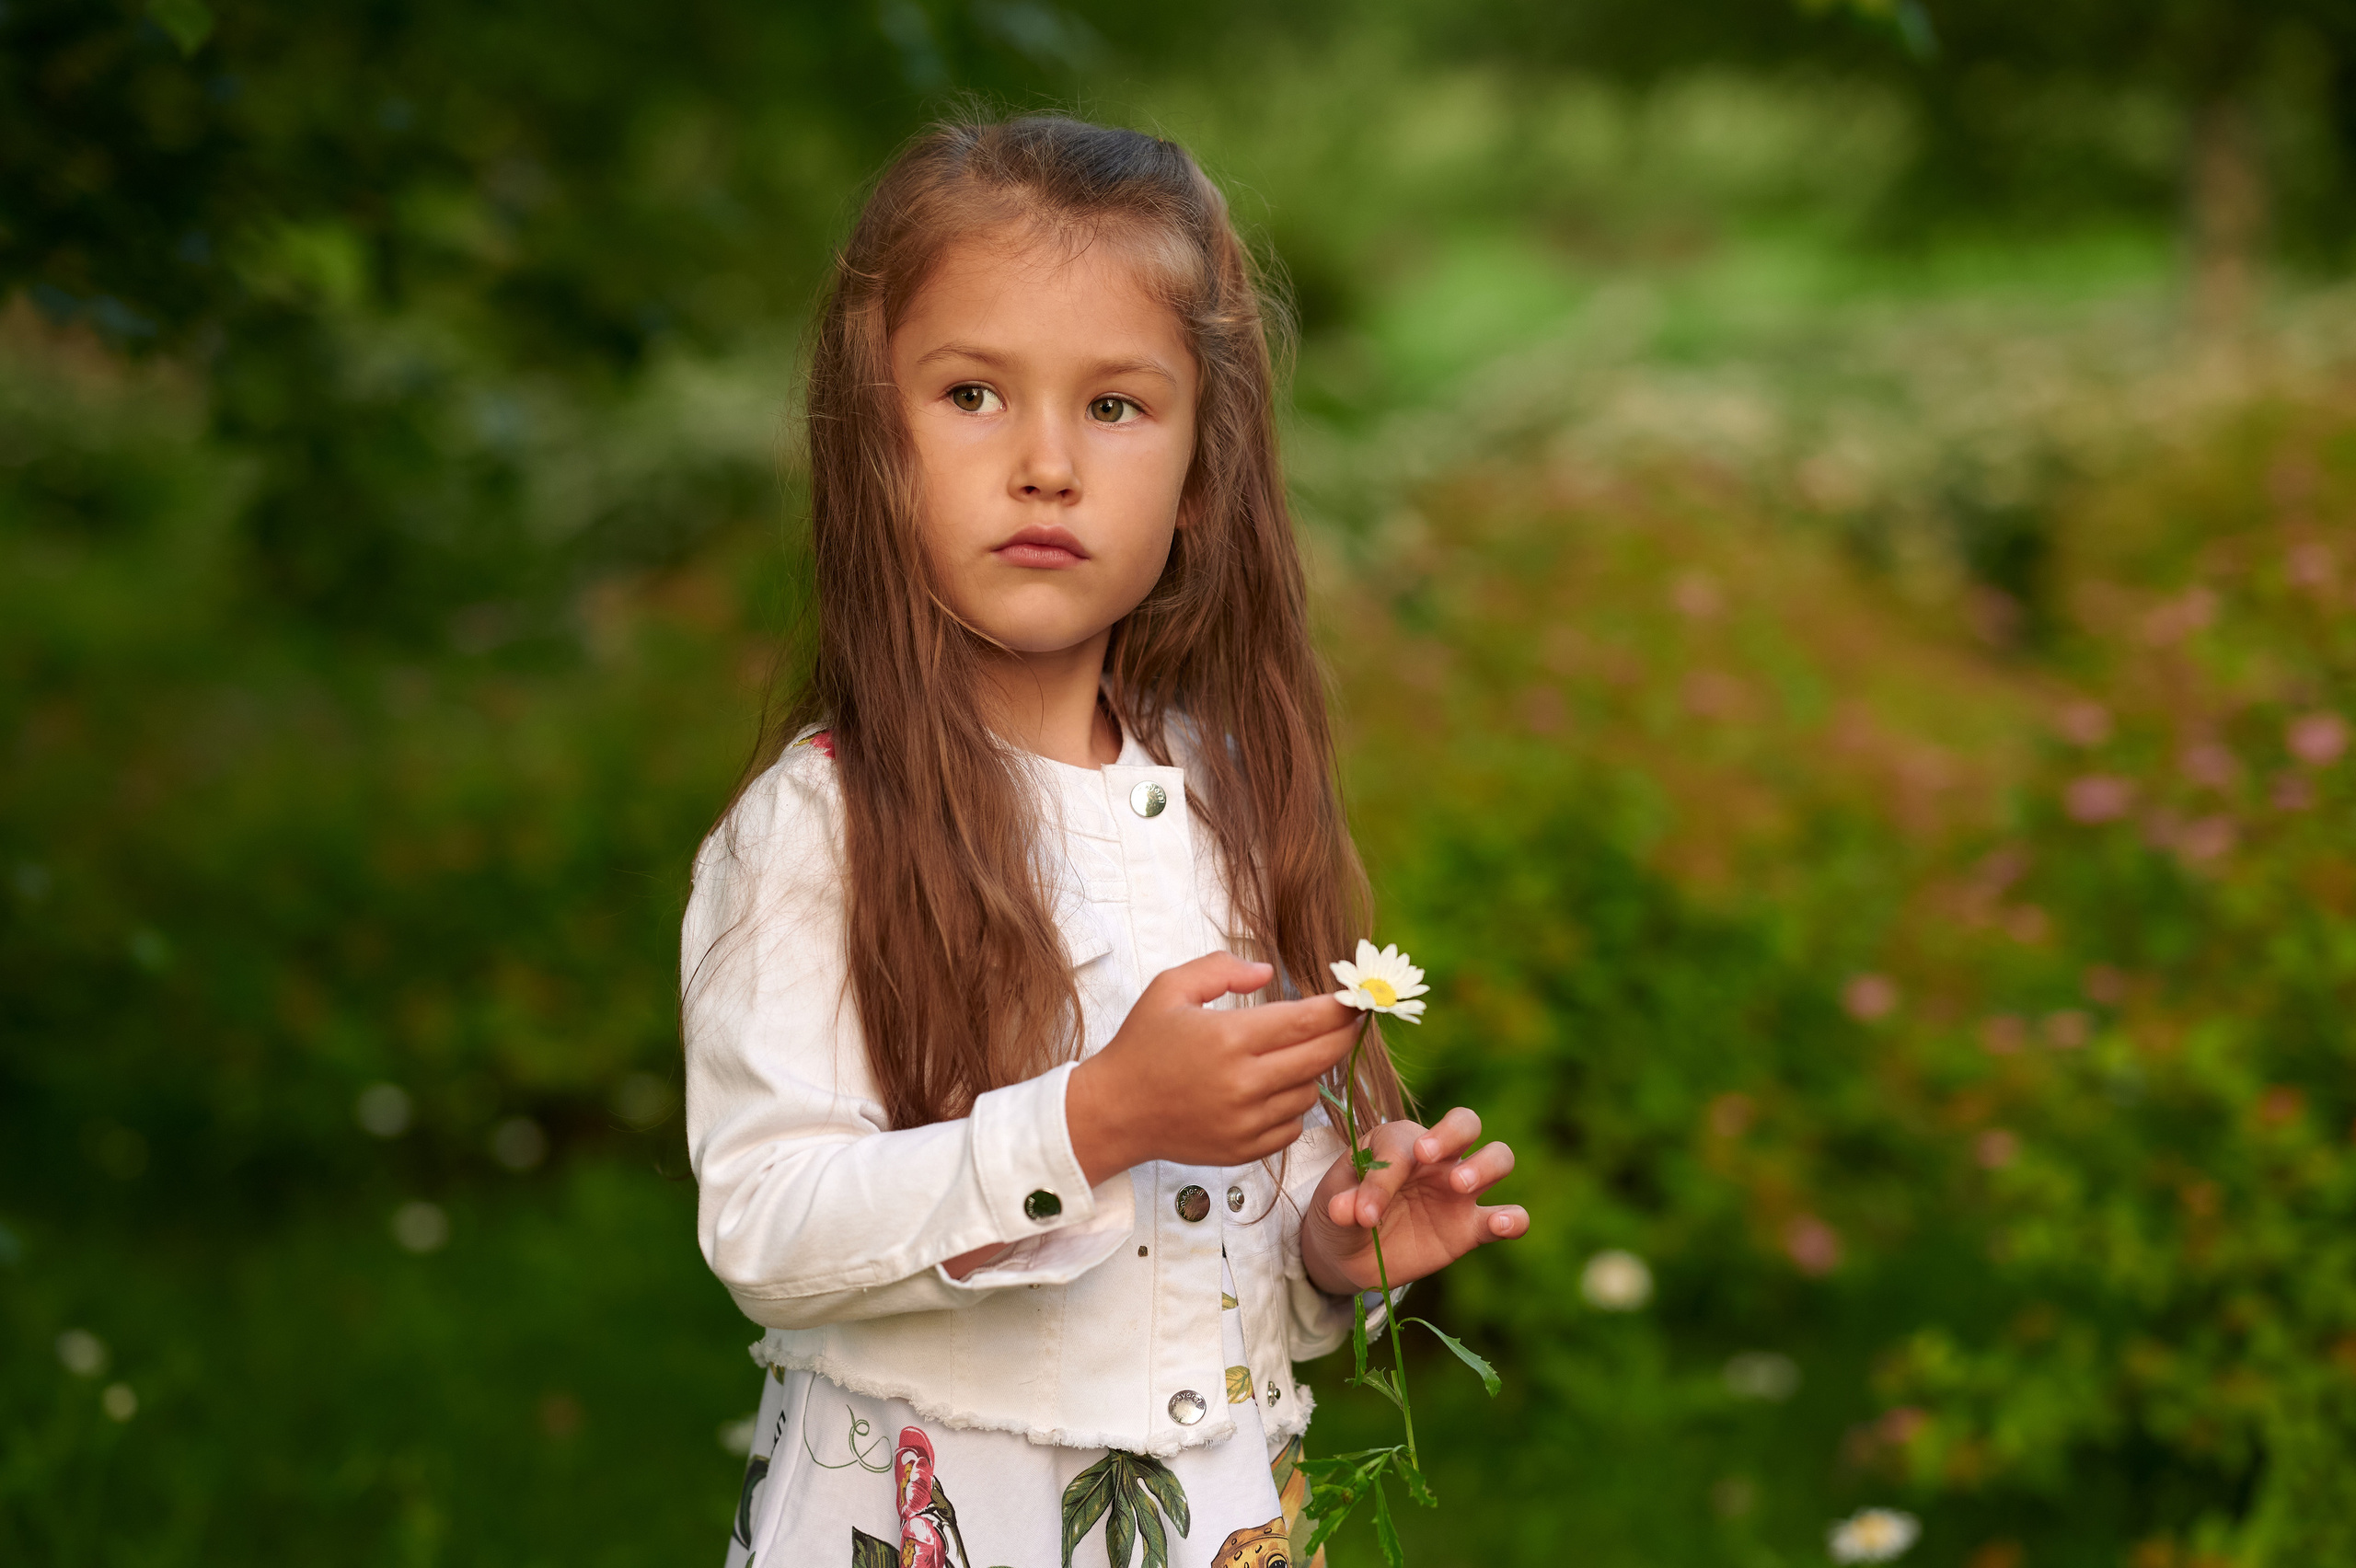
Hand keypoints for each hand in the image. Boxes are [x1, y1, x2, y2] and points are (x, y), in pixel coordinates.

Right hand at [1065, 953, 1358, 1184]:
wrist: (1114, 1112)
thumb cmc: (1141, 1046)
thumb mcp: (1169, 988)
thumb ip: (1220, 968)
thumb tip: (1267, 972)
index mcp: (1228, 1038)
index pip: (1307, 1020)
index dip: (1340, 1009)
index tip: (1355, 999)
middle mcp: (1243, 1083)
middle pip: (1322, 1057)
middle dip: (1343, 1035)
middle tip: (1349, 1022)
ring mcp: (1246, 1121)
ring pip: (1311, 1092)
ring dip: (1310, 1071)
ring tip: (1288, 1056)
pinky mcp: (1245, 1149)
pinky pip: (1294, 1126)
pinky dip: (1292, 1107)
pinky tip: (1270, 1090)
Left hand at [1300, 1107, 1527, 1296]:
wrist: (1353, 1252)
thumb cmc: (1344, 1213)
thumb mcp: (1333, 1208)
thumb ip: (1342, 1205)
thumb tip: (1348, 1210)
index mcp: (1398, 1140)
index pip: (1401, 1145)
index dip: (1381, 1179)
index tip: (1362, 1215)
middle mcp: (1437, 1158)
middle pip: (1465, 1122)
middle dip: (1452, 1132)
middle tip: (1426, 1156)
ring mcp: (1459, 1191)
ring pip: (1498, 1158)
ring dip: (1484, 1166)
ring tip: (1459, 1186)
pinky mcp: (1473, 1227)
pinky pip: (1509, 1217)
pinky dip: (1513, 1219)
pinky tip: (1501, 1223)